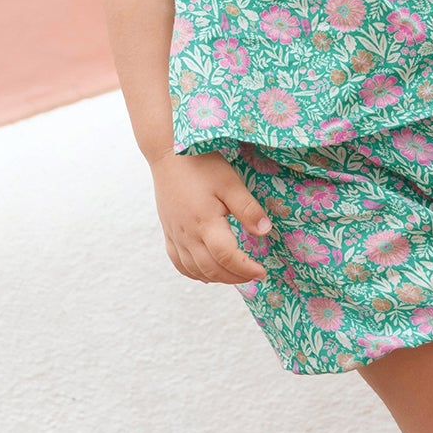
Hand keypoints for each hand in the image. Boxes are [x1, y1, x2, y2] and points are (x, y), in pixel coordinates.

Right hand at [150, 150, 272, 283]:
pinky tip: (207, 274)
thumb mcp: (230, 183)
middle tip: (254, 275)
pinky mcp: (168, 232)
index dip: (246, 269)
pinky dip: (194, 273)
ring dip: (218, 278)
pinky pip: (178, 262)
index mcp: (205, 222)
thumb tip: (265, 231)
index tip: (262, 272)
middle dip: (236, 278)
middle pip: (212, 269)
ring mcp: (176, 235)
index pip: (227, 257)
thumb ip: (247, 209)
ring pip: (195, 270)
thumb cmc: (201, 164)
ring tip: (236, 275)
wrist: (168, 153)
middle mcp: (188, 234)